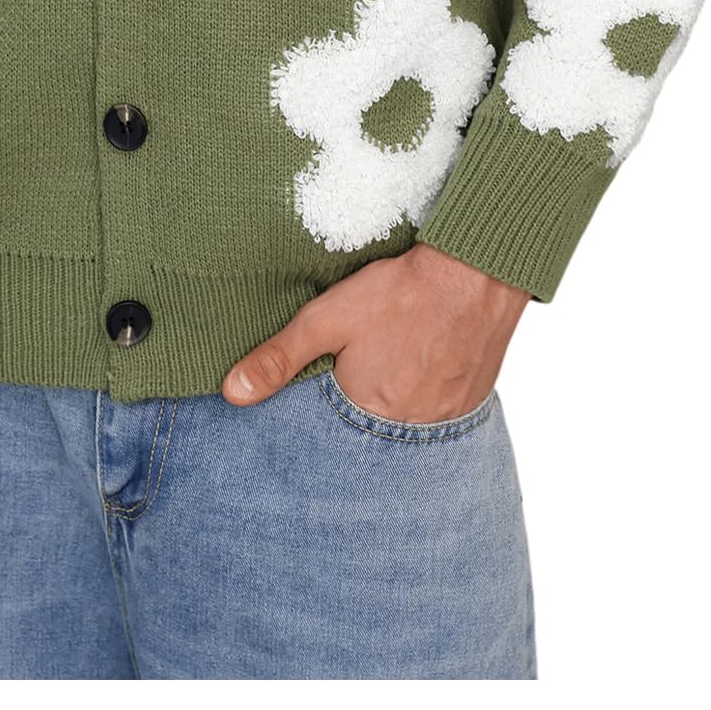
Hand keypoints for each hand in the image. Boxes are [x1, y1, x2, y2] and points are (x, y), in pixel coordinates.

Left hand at [222, 243, 529, 422]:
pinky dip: (423, 400)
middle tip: (361, 373)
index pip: (330, 437)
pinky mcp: (471, 403)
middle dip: (356, 413)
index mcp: (370, 413)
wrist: (477, 273)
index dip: (321, 415)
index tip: (322, 390)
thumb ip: (280, 357)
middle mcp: (410, 429)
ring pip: (405, 427)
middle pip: (370, 433)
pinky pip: (438, 417)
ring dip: (392, 408)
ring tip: (388, 372)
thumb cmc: (401, 293)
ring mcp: (446, 420)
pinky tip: (418, 371)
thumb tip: (232, 392)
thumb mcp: (328, 318)